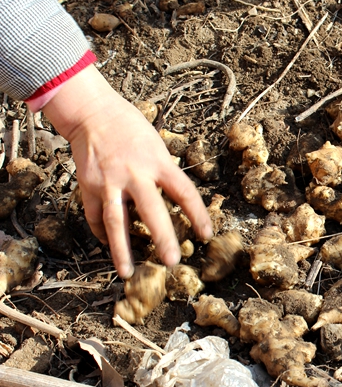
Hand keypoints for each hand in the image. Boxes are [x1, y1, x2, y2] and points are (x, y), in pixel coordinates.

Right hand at [42, 65, 211, 278]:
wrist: (93, 113)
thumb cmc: (131, 129)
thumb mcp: (158, 146)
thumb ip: (165, 173)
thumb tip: (176, 201)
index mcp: (158, 162)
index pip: (185, 192)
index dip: (198, 215)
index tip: (206, 235)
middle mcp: (135, 174)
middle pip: (151, 211)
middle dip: (162, 238)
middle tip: (172, 262)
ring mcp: (110, 182)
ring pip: (116, 221)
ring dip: (121, 250)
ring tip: (127, 272)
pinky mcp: (89, 186)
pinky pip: (96, 216)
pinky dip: (102, 233)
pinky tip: (110, 246)